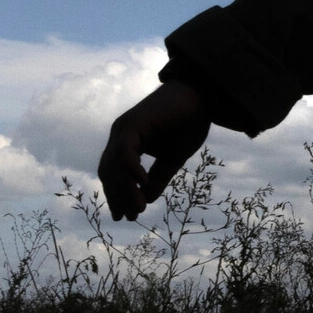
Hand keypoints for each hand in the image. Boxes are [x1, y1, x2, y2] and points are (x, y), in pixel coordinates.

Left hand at [97, 80, 209, 221]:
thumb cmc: (190, 122)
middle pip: (109, 172)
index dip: (119, 195)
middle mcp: (121, 134)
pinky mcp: (132, 124)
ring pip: (114, 166)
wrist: (203, 96)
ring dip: (124, 190)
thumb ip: (159, 177)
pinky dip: (131, 171)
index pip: (114, 173)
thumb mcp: (173, 158)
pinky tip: (143, 184)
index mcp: (128, 141)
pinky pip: (124, 153)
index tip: (129, 215)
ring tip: (138, 208)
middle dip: (117, 196)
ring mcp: (124, 128)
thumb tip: (145, 200)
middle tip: (129, 217)